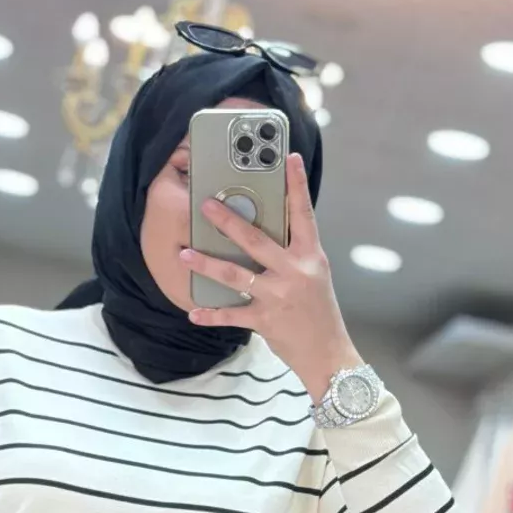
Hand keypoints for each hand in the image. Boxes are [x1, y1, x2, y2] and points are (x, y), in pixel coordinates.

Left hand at [180, 154, 360, 400]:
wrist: (328, 353)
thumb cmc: (319, 311)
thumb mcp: (314, 275)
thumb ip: (292, 254)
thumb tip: (261, 233)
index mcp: (310, 256)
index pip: (304, 214)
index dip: (297, 185)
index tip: (289, 158)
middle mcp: (294, 272)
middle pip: (256, 241)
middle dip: (228, 221)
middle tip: (206, 205)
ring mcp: (278, 296)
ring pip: (236, 275)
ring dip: (206, 264)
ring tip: (185, 253)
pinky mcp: (265, 321)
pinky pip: (232, 315)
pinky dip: (211, 314)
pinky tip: (193, 311)